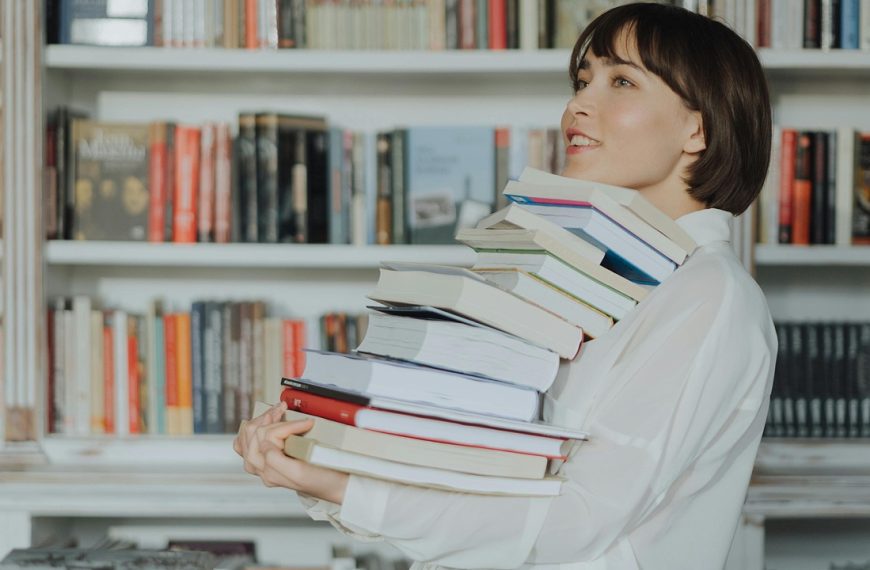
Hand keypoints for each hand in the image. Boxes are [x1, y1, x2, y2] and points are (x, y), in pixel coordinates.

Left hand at [233, 401, 348, 503]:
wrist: (333, 485)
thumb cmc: (322, 480)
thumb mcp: (299, 473)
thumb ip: (275, 460)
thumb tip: (264, 443)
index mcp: (270, 471)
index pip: (268, 436)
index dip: (288, 425)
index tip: (307, 422)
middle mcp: (263, 469)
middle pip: (255, 433)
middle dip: (270, 417)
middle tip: (284, 408)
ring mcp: (264, 465)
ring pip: (248, 436)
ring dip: (262, 419)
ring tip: (276, 411)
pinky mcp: (268, 460)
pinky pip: (248, 444)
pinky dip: (253, 430)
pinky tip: (261, 423)